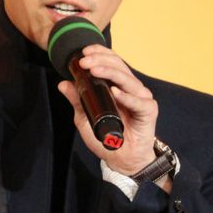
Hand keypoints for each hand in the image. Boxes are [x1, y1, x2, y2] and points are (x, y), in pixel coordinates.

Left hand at [56, 44, 159, 177]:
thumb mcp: (85, 117)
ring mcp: (141, 98)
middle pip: (118, 66)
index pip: (111, 61)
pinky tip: (115, 92)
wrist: (122, 159)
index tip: (83, 52)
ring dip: (110, 72)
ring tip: (95, 70)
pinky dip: (126, 96)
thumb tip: (63, 83)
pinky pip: (138, 101)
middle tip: (84, 61)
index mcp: (118, 85)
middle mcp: (131, 88)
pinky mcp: (149, 111)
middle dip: (100, 60)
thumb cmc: (107, 137)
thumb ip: (77, 100)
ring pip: (127, 79)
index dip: (99, 53)